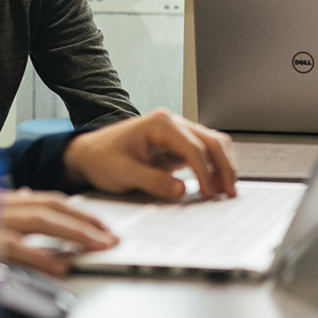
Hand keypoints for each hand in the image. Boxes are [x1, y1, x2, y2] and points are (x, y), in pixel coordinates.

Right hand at [0, 190, 117, 276]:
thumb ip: (1, 205)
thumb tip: (28, 195)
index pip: (46, 200)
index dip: (77, 211)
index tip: (101, 224)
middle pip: (49, 208)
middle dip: (85, 222)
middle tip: (111, 238)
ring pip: (38, 221)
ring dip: (73, 234)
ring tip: (97, 248)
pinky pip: (11, 247)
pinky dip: (39, 255)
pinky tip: (60, 266)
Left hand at [62, 108, 237, 198]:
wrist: (89, 154)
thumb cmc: (102, 158)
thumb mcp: (122, 173)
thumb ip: (152, 181)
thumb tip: (181, 189)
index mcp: (161, 124)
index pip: (194, 147)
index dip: (205, 172)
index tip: (208, 193)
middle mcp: (174, 124)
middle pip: (212, 141)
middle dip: (224, 167)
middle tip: (229, 192)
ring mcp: (179, 133)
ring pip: (214, 144)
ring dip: (223, 166)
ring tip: (226, 190)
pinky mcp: (180, 145)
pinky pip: (206, 152)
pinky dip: (214, 167)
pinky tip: (215, 184)